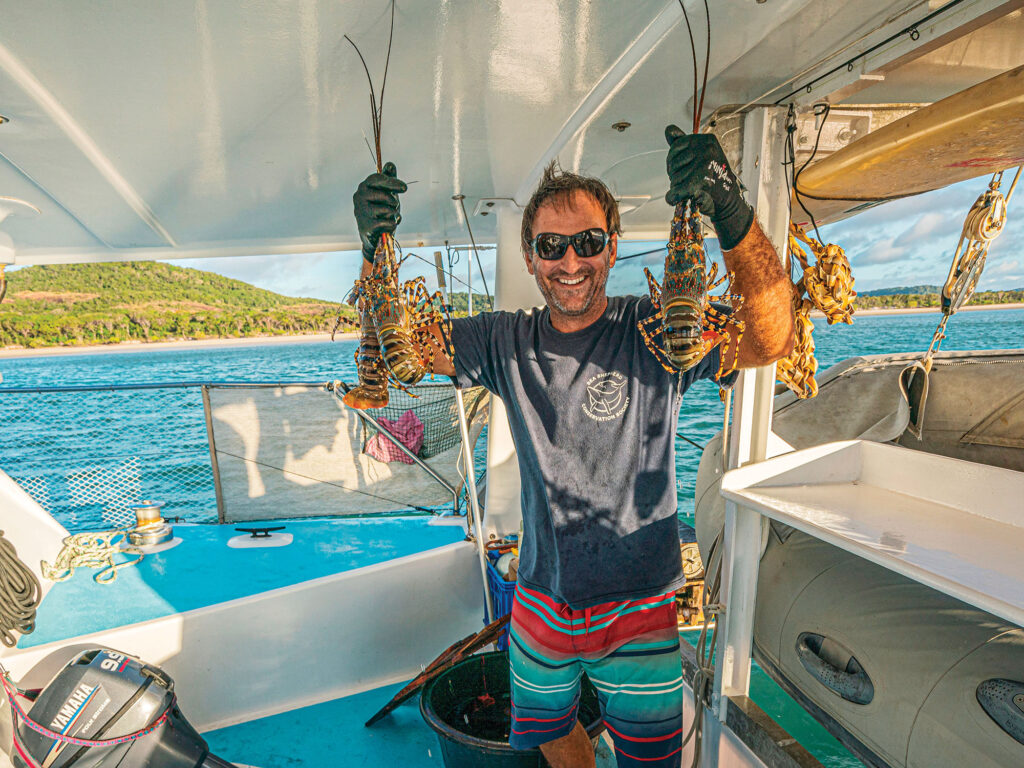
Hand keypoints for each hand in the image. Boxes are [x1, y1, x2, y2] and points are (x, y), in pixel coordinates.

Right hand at [353, 162, 407, 262]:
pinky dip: (392, 224)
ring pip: (386, 209)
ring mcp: (360, 211)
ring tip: (390, 216)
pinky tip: (390, 225)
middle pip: (383, 194)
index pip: (377, 179)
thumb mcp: (387, 193)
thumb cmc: (381, 211)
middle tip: (394, 206)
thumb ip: (389, 179)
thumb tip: (390, 164)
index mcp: (364, 187)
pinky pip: (385, 222)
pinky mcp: (364, 225)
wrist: (375, 236)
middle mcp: (359, 197)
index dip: (392, 182)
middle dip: (393, 201)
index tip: (404, 188)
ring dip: (393, 214)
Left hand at [665, 125, 753, 250]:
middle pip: (672, 164)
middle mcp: (707, 150)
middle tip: (691, 180)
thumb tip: (668, 129)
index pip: (674, 148)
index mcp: (706, 140)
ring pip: (673, 179)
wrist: (729, 201)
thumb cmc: (712, 177)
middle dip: (676, 175)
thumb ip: (682, 142)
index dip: (674, 162)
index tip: (685, 168)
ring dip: (678, 187)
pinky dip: (673, 198)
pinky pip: (675, 192)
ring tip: (693, 188)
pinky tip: (679, 198)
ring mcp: (705, 166)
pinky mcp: (700, 184)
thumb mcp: (699, 154)